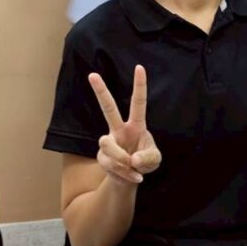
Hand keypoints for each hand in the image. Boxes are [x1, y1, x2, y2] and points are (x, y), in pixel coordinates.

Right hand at [88, 65, 161, 183]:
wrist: (131, 178)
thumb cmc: (144, 162)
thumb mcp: (154, 160)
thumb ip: (148, 158)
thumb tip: (133, 158)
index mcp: (136, 125)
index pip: (138, 102)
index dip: (139, 86)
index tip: (139, 67)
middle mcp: (119, 129)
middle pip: (108, 108)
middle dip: (100, 91)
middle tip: (92, 74)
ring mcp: (108, 142)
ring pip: (108, 145)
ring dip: (122, 160)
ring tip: (133, 167)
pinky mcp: (101, 156)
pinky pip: (110, 164)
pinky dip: (124, 173)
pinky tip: (132, 175)